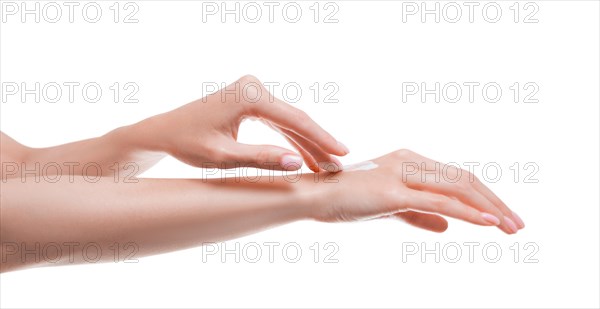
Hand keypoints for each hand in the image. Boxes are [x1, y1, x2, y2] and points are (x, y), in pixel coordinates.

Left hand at [137, 75, 347, 171]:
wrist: (164, 131)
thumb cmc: (187, 143)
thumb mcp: (224, 157)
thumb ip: (261, 158)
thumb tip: (297, 163)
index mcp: (249, 96)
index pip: (294, 120)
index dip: (320, 140)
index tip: (342, 155)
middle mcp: (253, 86)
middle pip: (295, 119)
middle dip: (317, 144)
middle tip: (338, 167)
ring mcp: (252, 90)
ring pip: (288, 121)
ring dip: (307, 143)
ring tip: (326, 165)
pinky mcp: (250, 98)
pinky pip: (277, 120)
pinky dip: (291, 138)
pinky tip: (306, 154)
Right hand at [309, 149, 524, 233]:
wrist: (315, 198)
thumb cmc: (347, 200)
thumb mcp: (389, 208)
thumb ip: (419, 214)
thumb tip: (448, 225)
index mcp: (410, 160)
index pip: (457, 177)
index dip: (484, 196)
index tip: (502, 216)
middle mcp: (410, 160)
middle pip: (464, 180)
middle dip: (495, 202)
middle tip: (517, 224)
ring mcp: (401, 174)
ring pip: (457, 189)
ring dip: (489, 208)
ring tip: (510, 227)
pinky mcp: (393, 191)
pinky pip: (438, 202)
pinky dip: (467, 212)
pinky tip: (488, 223)